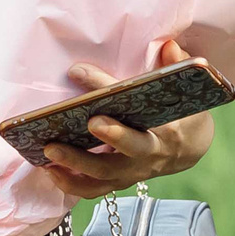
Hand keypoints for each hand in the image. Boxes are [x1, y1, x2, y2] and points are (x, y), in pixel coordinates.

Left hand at [35, 43, 215, 199]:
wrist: (185, 150)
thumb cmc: (179, 114)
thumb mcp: (184, 91)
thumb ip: (175, 68)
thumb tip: (169, 45)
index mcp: (167, 127)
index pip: (138, 106)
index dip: (109, 88)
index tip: (79, 71)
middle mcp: (150, 152)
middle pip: (131, 147)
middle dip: (111, 135)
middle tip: (86, 121)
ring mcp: (132, 171)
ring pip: (105, 173)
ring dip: (76, 163)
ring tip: (49, 149)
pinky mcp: (117, 182)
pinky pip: (93, 189)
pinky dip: (70, 183)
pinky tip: (48, 169)